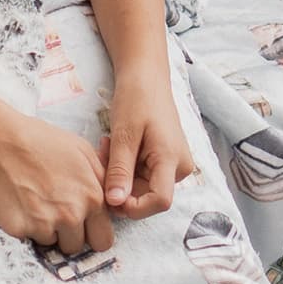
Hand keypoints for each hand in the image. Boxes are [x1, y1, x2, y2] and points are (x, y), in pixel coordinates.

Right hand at [0, 99, 112, 254]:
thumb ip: (102, 181)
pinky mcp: (20, 229)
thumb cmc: (39, 141)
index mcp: (92, 198)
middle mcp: (71, 215)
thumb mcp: (82, 151)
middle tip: (56, 214)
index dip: (92, 233)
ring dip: (47, 231)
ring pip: (53, 244)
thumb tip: (114, 202)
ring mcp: (45, 224)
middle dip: (70, 236)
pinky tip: (21, 204)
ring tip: (36, 203)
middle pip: (78, 247)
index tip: (83, 225)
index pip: (103, 240)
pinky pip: (29, 239)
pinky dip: (26, 227)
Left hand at [102, 65, 196, 219]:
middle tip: (103, 156)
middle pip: (147, 197)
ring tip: (108, 147)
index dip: (134, 206)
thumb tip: (115, 202)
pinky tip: (116, 149)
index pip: (160, 202)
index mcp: (172, 160)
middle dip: (120, 186)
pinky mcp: (165, 163)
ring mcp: (174, 166)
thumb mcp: (123, 134)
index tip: (110, 193)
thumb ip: (120, 170)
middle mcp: (179, 168)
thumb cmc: (137, 97)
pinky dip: (125, 169)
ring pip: (141, 189)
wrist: (147, 77)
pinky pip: (142, 178)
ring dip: (119, 176)